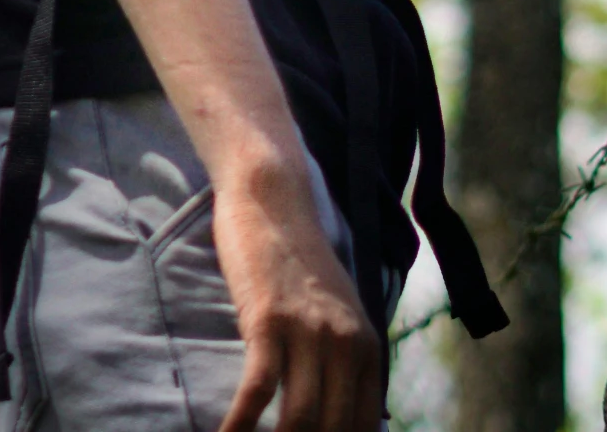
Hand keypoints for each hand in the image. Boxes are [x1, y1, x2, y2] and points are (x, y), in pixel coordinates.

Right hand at [213, 157, 380, 431]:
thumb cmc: (298, 261)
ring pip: (300, 421)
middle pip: (333, 431)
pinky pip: (258, 391)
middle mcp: (346, 343)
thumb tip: (342, 420)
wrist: (274, 199)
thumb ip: (345, 362)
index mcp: (367, 347)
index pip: (363, 429)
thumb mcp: (337, 312)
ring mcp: (308, 331)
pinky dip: (239, 426)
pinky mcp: (269, 320)